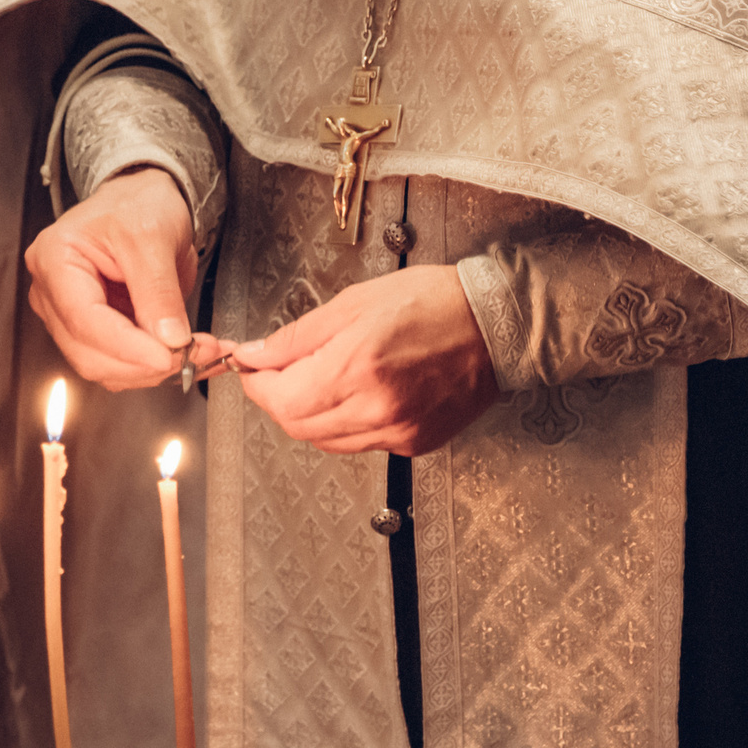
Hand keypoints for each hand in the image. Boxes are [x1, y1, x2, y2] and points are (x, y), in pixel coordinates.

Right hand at [24, 167, 226, 387]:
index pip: (85, 319)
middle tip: (195, 352)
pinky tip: (184, 354)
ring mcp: (70, 317)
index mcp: (54, 259)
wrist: (144, 203)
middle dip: (145, 363)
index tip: (168, 356)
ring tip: (198, 351)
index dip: (128, 346)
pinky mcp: (95, 332)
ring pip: (106, 367)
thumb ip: (158, 291)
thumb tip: (169, 340)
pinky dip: (154, 367)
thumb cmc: (138, 204)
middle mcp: (52, 293)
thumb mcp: (152, 236)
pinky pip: (121, 364)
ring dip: (153, 370)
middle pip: (90, 353)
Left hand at [235, 265, 499, 455]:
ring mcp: (396, 431)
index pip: (280, 399)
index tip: (252, 369)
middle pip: (297, 426)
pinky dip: (345, 424)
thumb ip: (299, 335)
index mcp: (356, 366)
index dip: (257, 385)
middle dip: (279, 400)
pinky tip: (357, 395)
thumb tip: (256, 354)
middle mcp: (375, 408)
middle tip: (279, 373)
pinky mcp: (413, 443)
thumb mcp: (355, 302)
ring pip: (325, 440)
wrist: (495, 325)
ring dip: (310, 414)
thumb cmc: (434, 303)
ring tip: (322, 379)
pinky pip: (360, 444)